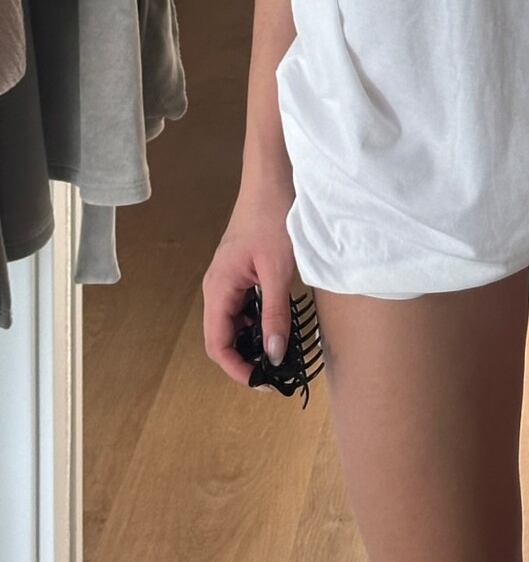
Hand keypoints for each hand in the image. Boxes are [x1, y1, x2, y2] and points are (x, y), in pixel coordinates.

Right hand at [202, 181, 296, 389]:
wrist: (271, 178)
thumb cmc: (272, 216)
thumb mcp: (278, 270)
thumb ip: (275, 314)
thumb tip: (274, 356)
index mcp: (218, 288)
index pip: (217, 344)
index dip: (236, 369)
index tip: (262, 382)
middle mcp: (216, 287)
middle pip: (222, 337)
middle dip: (245, 358)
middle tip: (276, 372)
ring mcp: (227, 279)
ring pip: (233, 323)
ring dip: (251, 340)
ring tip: (280, 352)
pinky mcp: (240, 271)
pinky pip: (242, 307)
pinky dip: (257, 321)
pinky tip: (278, 322)